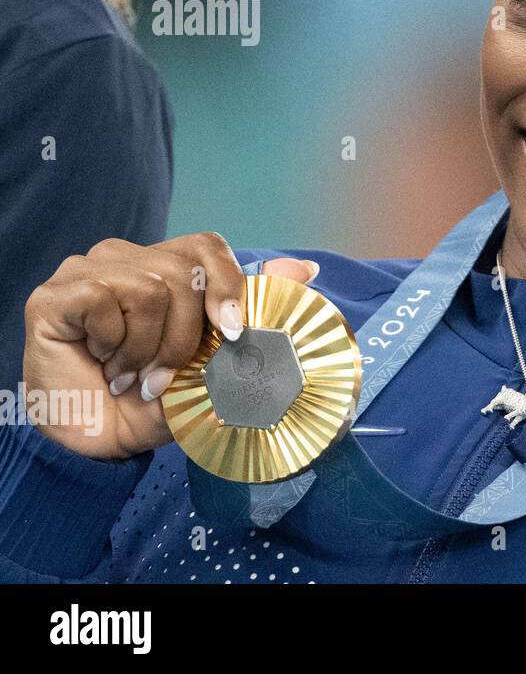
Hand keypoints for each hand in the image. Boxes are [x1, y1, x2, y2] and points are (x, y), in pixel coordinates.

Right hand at [22, 233, 318, 459]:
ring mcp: (87, 272)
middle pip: (184, 272)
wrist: (97, 443)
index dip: (228, 284)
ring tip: (131, 375)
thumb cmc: (151, 401)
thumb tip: (305, 268)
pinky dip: (114, 345)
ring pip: (149, 289)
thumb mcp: (214, 361)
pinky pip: (104, 301)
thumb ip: (253, 311)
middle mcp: (125, 260)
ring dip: (148, 348)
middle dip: (187, 337)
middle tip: (164, 376)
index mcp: (163, 269)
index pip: (207, 248)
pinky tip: (102, 363)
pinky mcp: (54, 294)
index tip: (235, 332)